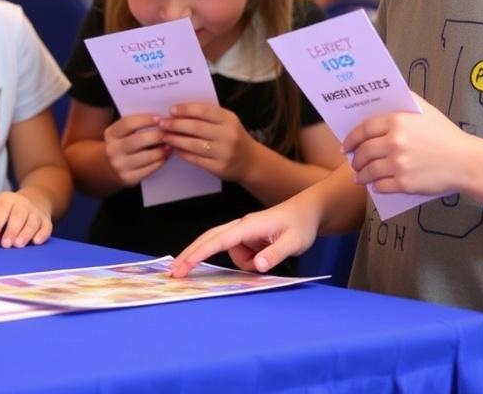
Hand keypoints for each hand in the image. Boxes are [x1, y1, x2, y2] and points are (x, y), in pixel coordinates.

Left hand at [0, 191, 51, 247]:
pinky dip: (42, 234)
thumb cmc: (4, 209)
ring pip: (32, 222)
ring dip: (26, 233)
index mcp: (6, 200)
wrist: (33, 200)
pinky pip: (46, 226)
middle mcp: (22, 204)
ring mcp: (36, 212)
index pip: (2, 211)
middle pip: (18, 216)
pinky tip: (36, 242)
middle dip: (12, 230)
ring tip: (18, 245)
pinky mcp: (46, 221)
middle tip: (5, 245)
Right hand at [103, 113, 169, 186]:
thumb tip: (161, 119)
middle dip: (158, 135)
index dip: (146, 119)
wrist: (110, 168)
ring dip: (162, 150)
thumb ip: (136, 125)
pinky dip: (160, 161)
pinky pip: (149, 168)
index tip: (159, 119)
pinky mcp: (128, 178)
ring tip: (170, 145)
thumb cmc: (123, 145)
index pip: (128, 123)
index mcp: (110, 134)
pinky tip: (164, 156)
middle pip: (140, 139)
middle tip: (169, 133)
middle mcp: (112, 150)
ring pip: (147, 156)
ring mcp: (119, 165)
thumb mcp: (122, 133)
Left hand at [159, 103, 256, 181]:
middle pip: (196, 127)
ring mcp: (224, 152)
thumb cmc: (233, 137)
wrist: (250, 161)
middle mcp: (228, 135)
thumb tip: (180, 112)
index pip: (204, 110)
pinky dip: (183, 153)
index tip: (171, 110)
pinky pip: (196, 159)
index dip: (186, 109)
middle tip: (162, 123)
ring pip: (194, 144)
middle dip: (176, 124)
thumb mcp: (227, 122)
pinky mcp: (219, 167)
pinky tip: (175, 149)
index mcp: (229, 119)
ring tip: (165, 136)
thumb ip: (208, 116)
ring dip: (176, 139)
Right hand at [169, 197, 319, 277]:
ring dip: (242, 262)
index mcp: (249, 226)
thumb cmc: (301, 224)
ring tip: (268, 258)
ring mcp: (243, 231)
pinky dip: (247, 260)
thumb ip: (275, 254)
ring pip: (229, 251)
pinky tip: (265, 256)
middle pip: (208, 240)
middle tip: (174, 272)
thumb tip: (256, 266)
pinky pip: (239, 253)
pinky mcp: (246, 236)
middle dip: (191, 255)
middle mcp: (241, 226)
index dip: (199, 254)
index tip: (183, 265)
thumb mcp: (295, 242)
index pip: (219, 241)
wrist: (308, 211)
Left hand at [342, 94, 468, 194]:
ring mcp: (399, 164)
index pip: (364, 129)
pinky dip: (375, 187)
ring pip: (369, 171)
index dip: (351, 138)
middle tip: (353, 161)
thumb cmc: (445, 134)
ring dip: (361, 174)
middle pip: (364, 151)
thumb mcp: (424, 110)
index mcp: (397, 121)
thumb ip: (402, 101)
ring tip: (359, 176)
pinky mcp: (405, 184)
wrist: (465, 161)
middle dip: (355, 158)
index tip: (346, 145)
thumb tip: (380, 97)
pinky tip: (374, 185)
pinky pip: (381, 186)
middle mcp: (395, 142)